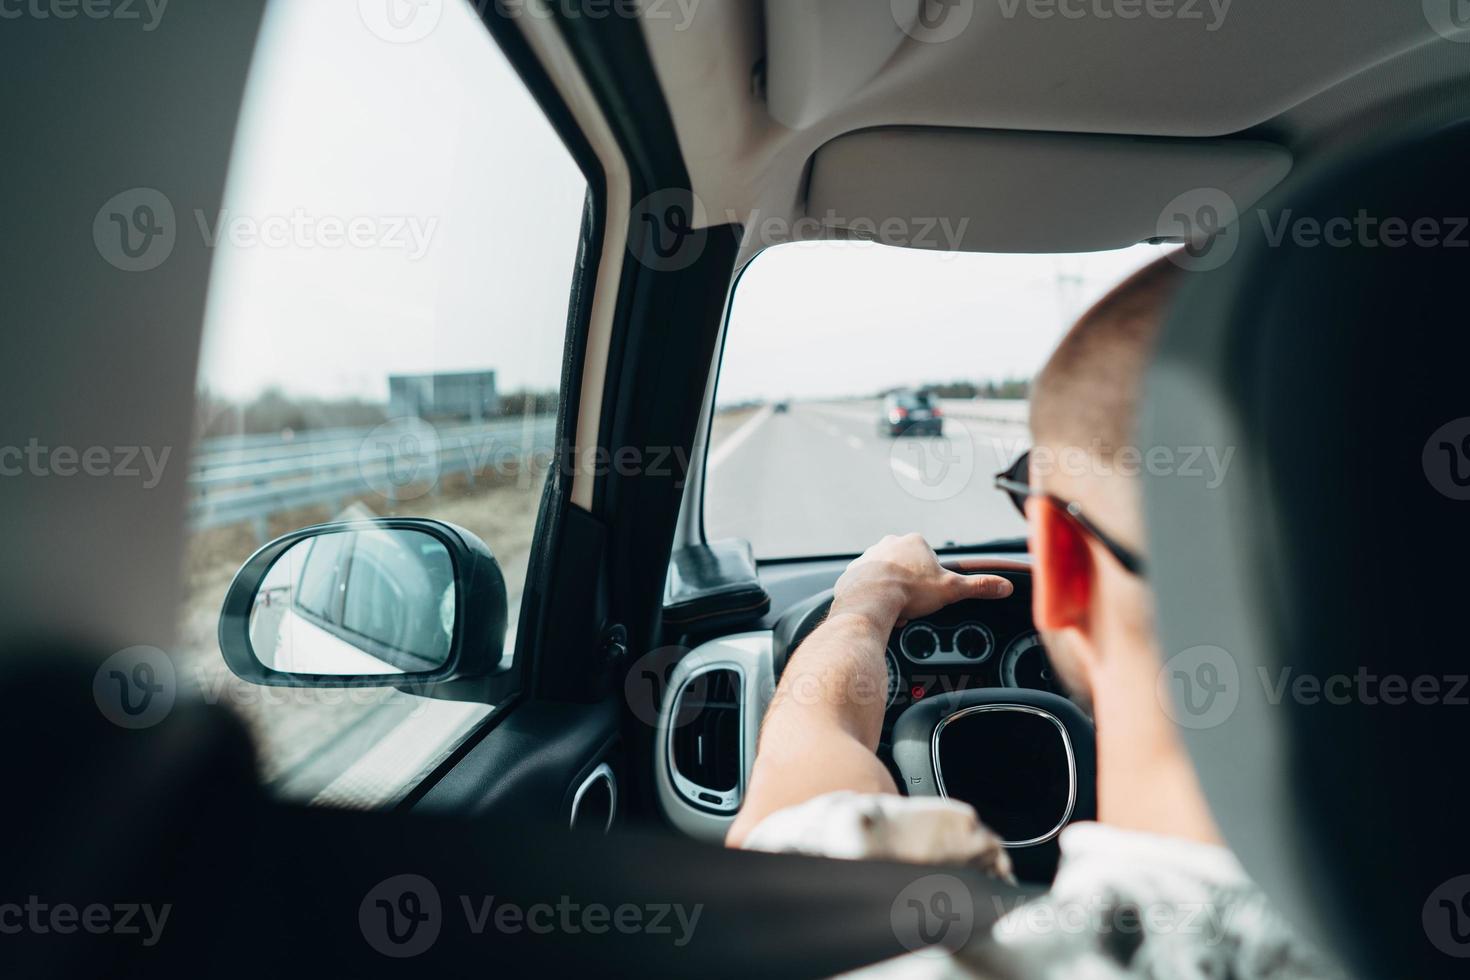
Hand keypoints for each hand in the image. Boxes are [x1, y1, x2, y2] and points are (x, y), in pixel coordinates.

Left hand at [831, 533, 1013, 628]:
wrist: (870, 601)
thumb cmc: (910, 592)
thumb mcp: (951, 590)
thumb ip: (979, 586)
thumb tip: (1004, 586)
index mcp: (914, 542)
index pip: (928, 561)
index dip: (930, 582)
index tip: (927, 596)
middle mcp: (888, 544)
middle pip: (906, 568)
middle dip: (910, 587)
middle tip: (911, 605)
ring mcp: (868, 557)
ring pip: (885, 576)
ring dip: (891, 591)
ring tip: (895, 609)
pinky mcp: (852, 572)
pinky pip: (865, 585)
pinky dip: (872, 596)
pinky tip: (877, 609)